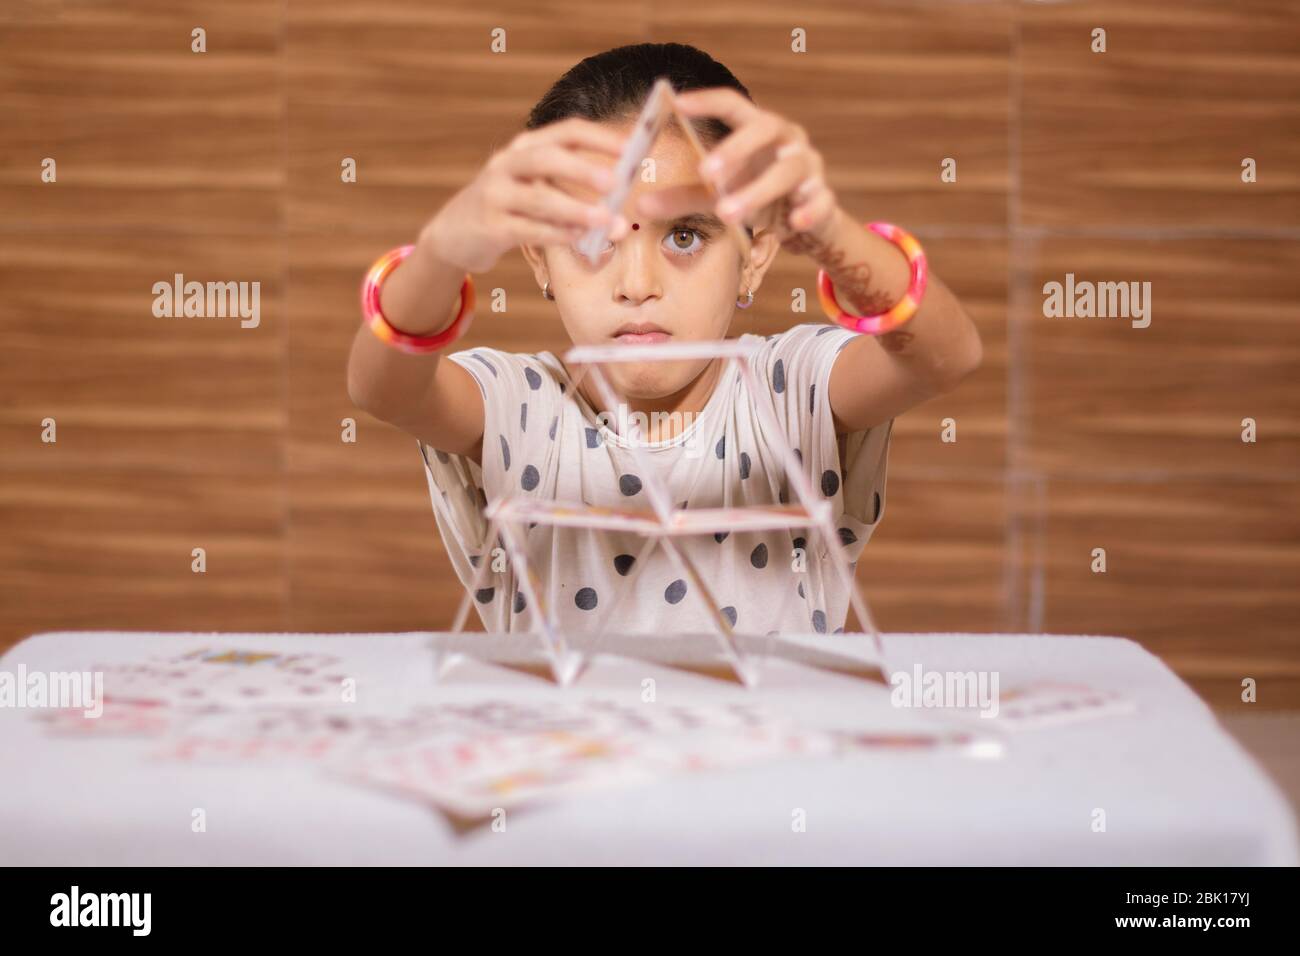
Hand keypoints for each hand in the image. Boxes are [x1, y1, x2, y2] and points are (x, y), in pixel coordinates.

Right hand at [424, 118, 632, 272]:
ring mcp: (496, 195)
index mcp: (524, 148)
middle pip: (547, 158)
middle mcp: (507, 164)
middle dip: (582, 169)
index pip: (565, 132)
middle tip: (614, 182)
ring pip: (539, 199)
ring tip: (605, 221)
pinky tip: (579, 239)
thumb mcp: (532, 186)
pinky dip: (556, 235)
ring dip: (576, 210)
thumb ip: (568, 186)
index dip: (598, 138)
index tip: (630, 147)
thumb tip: (620, 194)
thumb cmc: (508, 209)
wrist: (454, 235)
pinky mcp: (491, 226)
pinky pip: (529, 229)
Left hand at [635, 87, 840, 250]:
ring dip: (758, 190)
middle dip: (735, 149)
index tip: (679, 102)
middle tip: (706, 173)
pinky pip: (820, 201)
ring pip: (787, 170)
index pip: (734, 104)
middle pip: (765, 129)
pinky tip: (791, 225)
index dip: (708, 101)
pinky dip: (807, 212)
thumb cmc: (756, 194)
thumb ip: (683, 198)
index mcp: (758, 129)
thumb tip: (640, 207)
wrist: (802, 221)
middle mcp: (786, 140)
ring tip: (728, 213)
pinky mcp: (823, 198)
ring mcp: (808, 167)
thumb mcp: (717, 194)